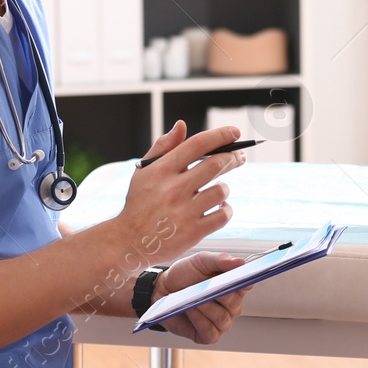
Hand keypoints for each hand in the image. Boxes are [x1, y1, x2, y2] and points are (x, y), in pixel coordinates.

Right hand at [110, 121, 245, 263]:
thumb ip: (164, 146)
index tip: (235, 132)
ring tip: (219, 190)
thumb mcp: (144, 171)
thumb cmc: (139, 203)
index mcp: (161, 170)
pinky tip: (218, 208)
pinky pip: (223, 215)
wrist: (128, 242)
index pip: (197, 144)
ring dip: (224, 188)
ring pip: (221, 190)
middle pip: (215, 165)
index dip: (220, 135)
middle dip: (232, 158)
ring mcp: (184, 212)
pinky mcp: (193, 232)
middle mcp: (173, 189)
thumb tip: (182, 125)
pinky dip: (226, 210)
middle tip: (239, 157)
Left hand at [151, 252, 247, 344]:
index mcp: (234, 286)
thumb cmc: (185, 275)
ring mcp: (221, 322)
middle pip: (234, 304)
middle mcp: (231, 306)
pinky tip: (191, 310)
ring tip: (194, 300)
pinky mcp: (208, 335)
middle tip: (206, 288)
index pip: (247, 285)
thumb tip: (240, 262)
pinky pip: (210, 332)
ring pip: (222, 319)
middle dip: (220, 296)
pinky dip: (200, 321)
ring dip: (207, 309)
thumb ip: (221, 260)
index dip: (244, 282)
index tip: (238, 278)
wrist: (162, 289)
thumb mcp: (201, 261)